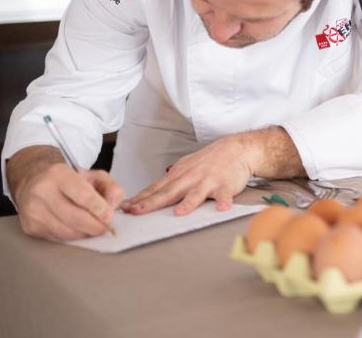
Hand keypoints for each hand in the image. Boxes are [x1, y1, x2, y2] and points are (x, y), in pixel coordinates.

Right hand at [9, 146, 124, 240]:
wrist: (34, 181)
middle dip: (95, 226)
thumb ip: (110, 188)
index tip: (109, 217)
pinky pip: (57, 238)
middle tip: (105, 228)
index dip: (98, 208)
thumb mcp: (92, 175)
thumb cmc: (67, 180)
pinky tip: (75, 228)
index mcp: (58, 174)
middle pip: (75, 217)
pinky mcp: (30, 226)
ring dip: (84, 233)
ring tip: (91, 226)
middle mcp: (42, 191)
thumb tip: (113, 207)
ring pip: (66, 232)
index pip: (82, 194)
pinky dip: (71, 236)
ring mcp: (33, 210)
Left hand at [123, 137, 253, 215]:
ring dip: (188, 203)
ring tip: (179, 213)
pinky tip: (222, 208)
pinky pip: (225, 194)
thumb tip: (151, 194)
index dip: (140, 198)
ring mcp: (208, 181)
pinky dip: (224, 201)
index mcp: (179, 175)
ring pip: (196, 194)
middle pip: (169, 192)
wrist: (235, 149)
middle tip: (137, 212)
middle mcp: (190, 177)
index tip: (125, 207)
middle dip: (151, 203)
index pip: (156, 188)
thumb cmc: (209, 161)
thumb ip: (171, 181)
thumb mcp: (186, 167)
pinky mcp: (226, 184)